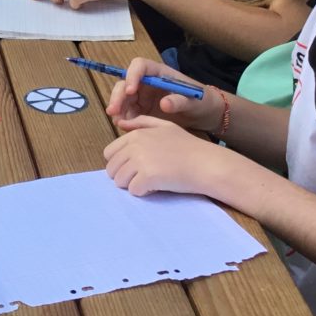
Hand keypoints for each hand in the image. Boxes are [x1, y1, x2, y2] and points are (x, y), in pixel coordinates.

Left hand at [104, 115, 242, 198]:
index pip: (109, 153)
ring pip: (120, 181)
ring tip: (152, 181)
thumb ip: (142, 123)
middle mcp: (134, 145)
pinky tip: (158, 186)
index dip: (121, 163)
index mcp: (136, 134)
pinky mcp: (147, 177)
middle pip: (112, 169)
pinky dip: (144, 192)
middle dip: (125, 176)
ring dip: (133, 185)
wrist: (207, 164)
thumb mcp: (166, 127)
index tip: (137, 167)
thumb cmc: (189, 147)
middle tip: (145, 176)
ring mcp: (140, 161)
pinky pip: (133, 191)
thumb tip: (121, 124)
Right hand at [106, 57, 222, 131]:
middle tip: (113, 111)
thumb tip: (164, 104)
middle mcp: (146, 83)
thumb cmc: (201, 101)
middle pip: (125, 83)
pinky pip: (128, 114)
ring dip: (117, 109)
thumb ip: (180, 101)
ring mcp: (142, 97)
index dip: (132, 75)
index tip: (131, 91)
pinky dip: (124, 120)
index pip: (140, 66)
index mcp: (159, 73)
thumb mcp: (194, 101)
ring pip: (123, 99)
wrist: (205, 115)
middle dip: (118, 96)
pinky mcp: (141, 111)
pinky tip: (125, 128)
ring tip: (119, 123)